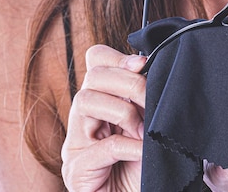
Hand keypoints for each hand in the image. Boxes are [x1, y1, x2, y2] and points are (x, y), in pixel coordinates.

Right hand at [62, 45, 147, 191]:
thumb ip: (147, 98)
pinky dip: (128, 146)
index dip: (118, 58)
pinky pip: (101, 146)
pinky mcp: (77, 170)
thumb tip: (151, 65)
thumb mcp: (151, 124)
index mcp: (102, 100)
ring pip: (86, 101)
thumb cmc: (147, 166)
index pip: (96, 61)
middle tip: (151, 102)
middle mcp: (84, 118)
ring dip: (123, 112)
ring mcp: (76, 144)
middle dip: (128, 83)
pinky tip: (142, 152)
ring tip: (143, 132)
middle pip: (92, 76)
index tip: (143, 65)